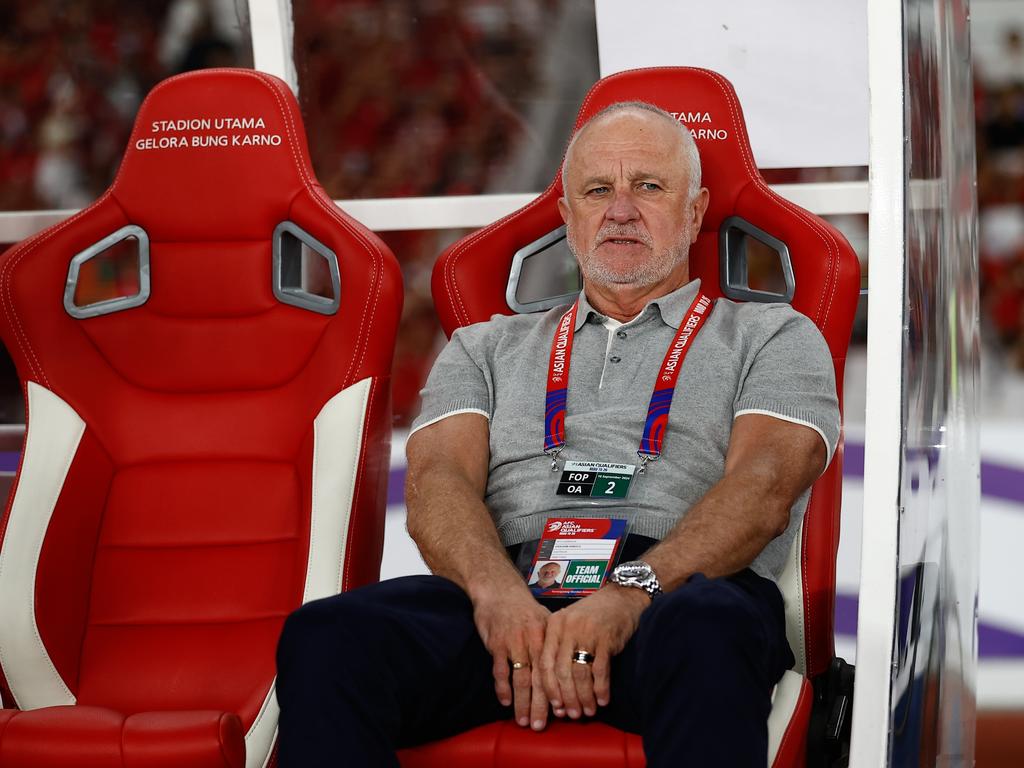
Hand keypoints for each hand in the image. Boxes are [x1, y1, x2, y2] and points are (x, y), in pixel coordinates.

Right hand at [471, 583, 552, 730]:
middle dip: (541, 705)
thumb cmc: (522, 607)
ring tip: (524, 721)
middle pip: (540, 679)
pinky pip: (500, 671)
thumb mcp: (544, 620)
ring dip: (522, 702)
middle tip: (541, 727)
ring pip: (520, 679)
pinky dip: (502, 688)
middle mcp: (534, 641)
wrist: (498, 590)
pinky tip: (505, 702)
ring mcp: (514, 643)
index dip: (558, 694)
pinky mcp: (496, 644)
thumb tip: (568, 664)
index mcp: (548, 637)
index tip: (561, 714)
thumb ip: (553, 642)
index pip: (556, 671)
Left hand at [539, 584, 648, 718]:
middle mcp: (567, 628)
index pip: (545, 663)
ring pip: (580, 674)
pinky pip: (600, 670)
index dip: (549, 689)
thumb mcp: (569, 625)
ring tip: (588, 711)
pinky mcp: (606, 638)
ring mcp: (587, 633)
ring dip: (584, 697)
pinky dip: (601, 689)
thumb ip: (559, 649)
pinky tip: (602, 700)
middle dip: (566, 698)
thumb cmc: (593, 616)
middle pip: (561, 672)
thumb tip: (555, 689)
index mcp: (554, 625)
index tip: (555, 707)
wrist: (621, 597)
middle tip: (572, 715)